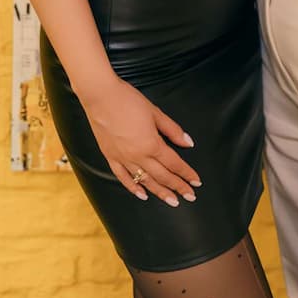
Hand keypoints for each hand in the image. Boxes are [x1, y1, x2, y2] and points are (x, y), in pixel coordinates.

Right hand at [81, 75, 200, 205]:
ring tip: (172, 201)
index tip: (196, 181)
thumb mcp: (155, 112)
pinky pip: (123, 177)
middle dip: (178, 187)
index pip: (174, 163)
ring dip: (160, 192)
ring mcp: (123, 158)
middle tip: (190, 197)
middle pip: (162, 176)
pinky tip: (142, 194)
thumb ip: (172, 130)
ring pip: (145, 181)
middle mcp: (138, 156)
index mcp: (151, 144)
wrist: (100, 96)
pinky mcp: (110, 157)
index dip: (186, 173)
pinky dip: (133, 188)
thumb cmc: (128, 100)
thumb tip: (188, 143)